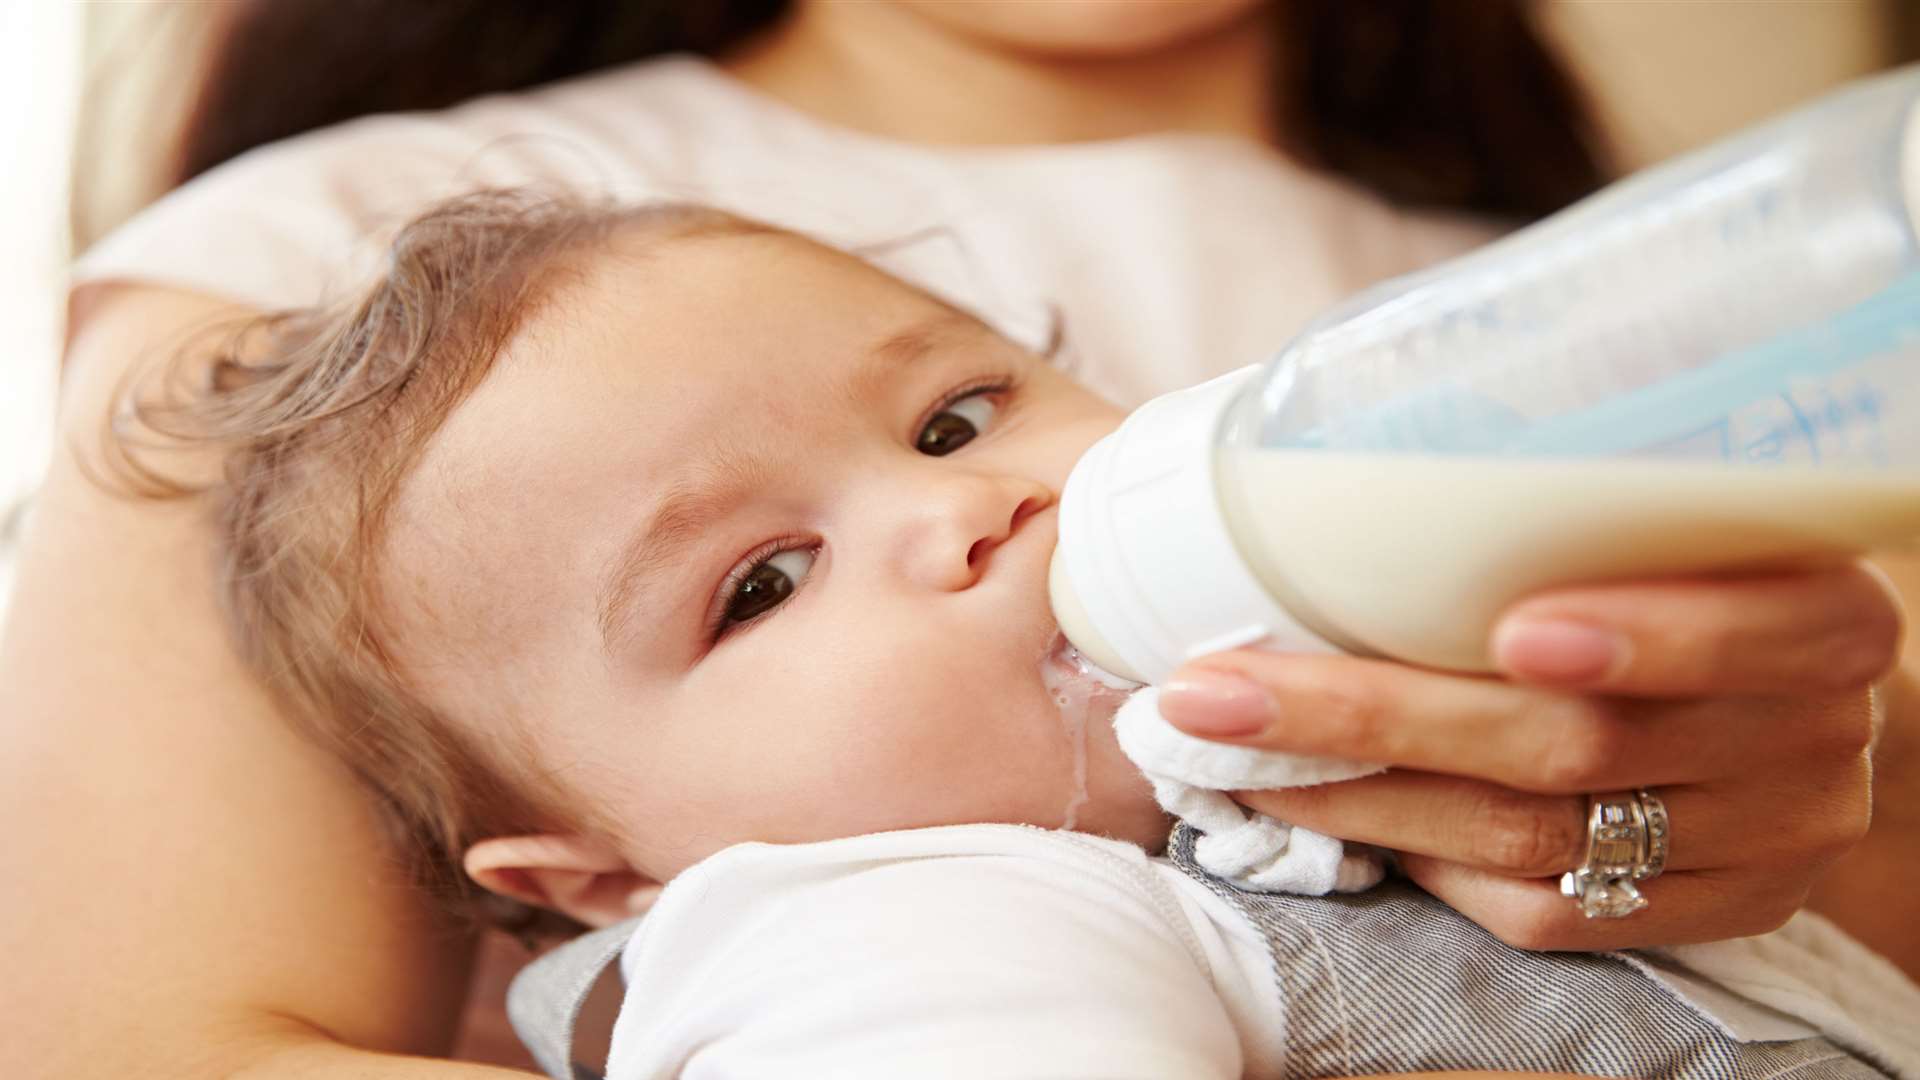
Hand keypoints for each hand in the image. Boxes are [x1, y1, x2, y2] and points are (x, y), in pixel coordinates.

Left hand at [1156, 564, 1900, 950]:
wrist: (1778, 697)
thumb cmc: (1678, 568)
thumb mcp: (1672, 514)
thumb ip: (1571, 495)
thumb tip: (1334, 447)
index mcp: (1827, 616)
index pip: (1755, 633)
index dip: (1647, 637)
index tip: (1513, 629)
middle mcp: (1810, 740)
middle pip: (1578, 743)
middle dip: (1376, 715)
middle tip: (1223, 690)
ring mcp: (1762, 844)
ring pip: (1529, 837)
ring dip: (1357, 797)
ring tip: (1230, 750)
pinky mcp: (1704, 917)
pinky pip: (1542, 911)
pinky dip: (1422, 859)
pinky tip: (1332, 808)